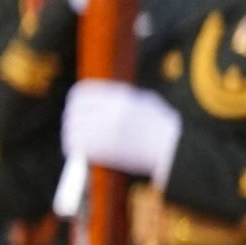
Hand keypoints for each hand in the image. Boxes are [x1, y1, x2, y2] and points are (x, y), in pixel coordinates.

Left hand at [63, 78, 180, 180]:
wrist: (173, 147)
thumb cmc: (161, 126)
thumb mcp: (143, 101)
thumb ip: (118, 99)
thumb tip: (97, 99)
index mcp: (119, 96)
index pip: (81, 93)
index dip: (75, 102)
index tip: (75, 109)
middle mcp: (110, 111)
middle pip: (73, 112)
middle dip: (72, 120)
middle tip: (75, 127)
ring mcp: (106, 130)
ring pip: (72, 130)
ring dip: (72, 136)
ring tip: (78, 140)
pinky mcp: (103, 149)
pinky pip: (77, 147)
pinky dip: (75, 149)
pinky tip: (81, 151)